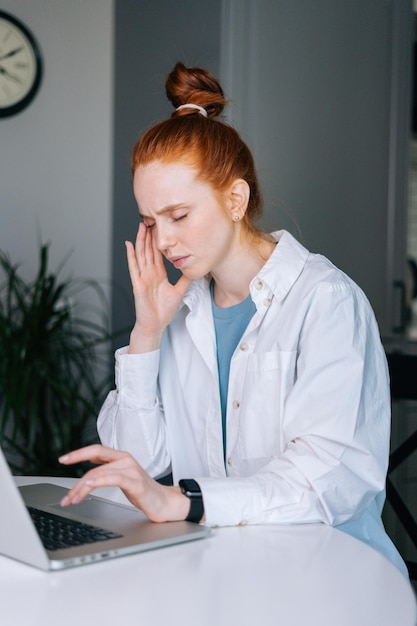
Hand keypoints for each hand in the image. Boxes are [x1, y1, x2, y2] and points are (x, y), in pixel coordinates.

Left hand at [58, 444, 189, 522]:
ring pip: (99, 474)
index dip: (78, 453)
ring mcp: (131, 470)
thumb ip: (107, 469)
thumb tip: (89, 466)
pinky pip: (113, 478)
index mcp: (121, 457)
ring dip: (82, 488)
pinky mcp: (136, 482)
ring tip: (73, 500)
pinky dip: (99, 481)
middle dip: (77, 482)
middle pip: (94, 465)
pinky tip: (89, 486)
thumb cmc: (142, 491)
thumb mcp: (121, 476)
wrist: (163, 502)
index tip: (63, 459)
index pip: (96, 450)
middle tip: (66, 496)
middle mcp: (125, 459)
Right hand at [126, 223, 191, 352]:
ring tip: (141, 226)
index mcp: (158, 275)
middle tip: (150, 220)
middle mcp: (149, 274)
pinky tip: (129, 244)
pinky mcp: (137, 283)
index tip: (160, 229)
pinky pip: (133, 267)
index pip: (157, 254)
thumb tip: (194, 269)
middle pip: (148, 251)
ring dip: (140, 240)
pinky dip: (131, 255)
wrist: (155, 325)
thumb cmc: (163, 311)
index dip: (158, 241)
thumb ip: (185, 279)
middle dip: (149, 236)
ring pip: (141, 255)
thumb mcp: (179, 291)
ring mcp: (142, 277)